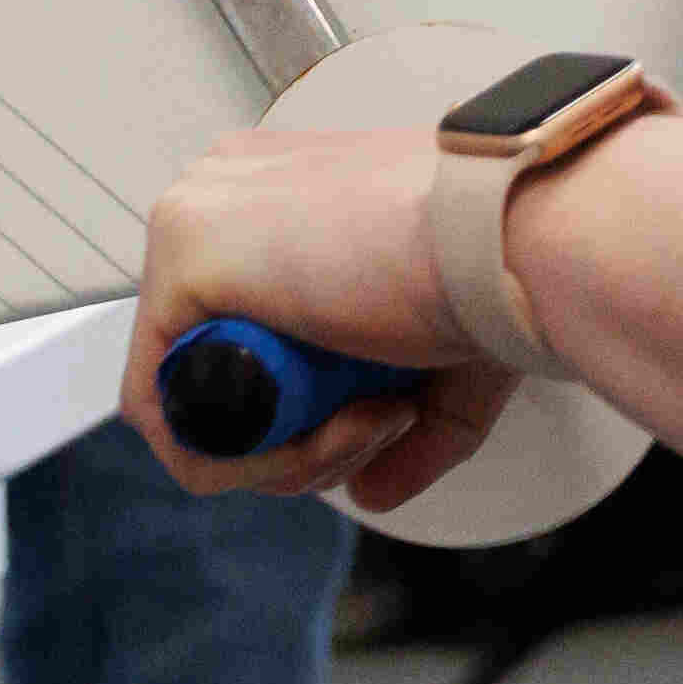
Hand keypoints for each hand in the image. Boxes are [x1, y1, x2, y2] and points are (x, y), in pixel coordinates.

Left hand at [123, 122, 523, 509]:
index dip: (308, 404)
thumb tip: (371, 489)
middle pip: (211, 369)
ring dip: (291, 451)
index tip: (387, 408)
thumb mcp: (443, 357)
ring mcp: (197, 220)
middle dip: (299, 435)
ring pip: (190, 401)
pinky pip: (166, 411)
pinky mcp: (183, 256)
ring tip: (375, 418)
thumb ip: (401, 424)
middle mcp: (229, 194)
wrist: (517, 239)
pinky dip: (246, 456)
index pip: (238, 330)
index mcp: (281, 195)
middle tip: (381, 423)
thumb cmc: (500, 264)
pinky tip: (330, 428)